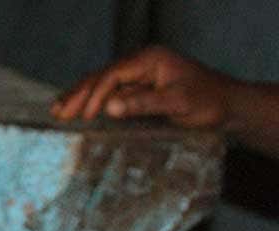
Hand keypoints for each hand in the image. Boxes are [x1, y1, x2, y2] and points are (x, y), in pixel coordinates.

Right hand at [51, 46, 237, 127]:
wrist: (228, 105)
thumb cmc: (207, 102)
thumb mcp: (177, 103)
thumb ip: (144, 103)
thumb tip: (109, 107)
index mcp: (150, 59)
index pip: (113, 75)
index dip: (94, 95)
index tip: (83, 117)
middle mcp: (141, 62)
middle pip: (101, 76)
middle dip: (78, 94)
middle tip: (57, 113)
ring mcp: (138, 73)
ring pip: (102, 83)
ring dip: (79, 97)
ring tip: (57, 111)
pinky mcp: (138, 86)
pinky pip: (109, 91)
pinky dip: (92, 101)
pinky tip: (77, 110)